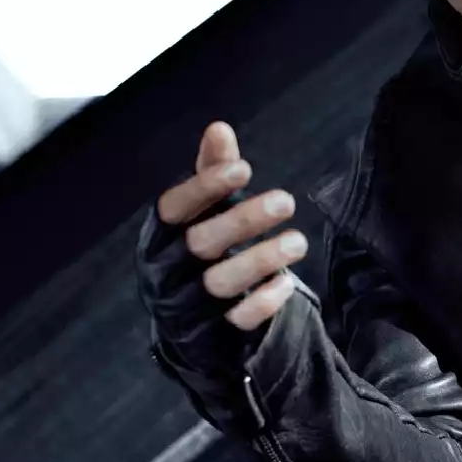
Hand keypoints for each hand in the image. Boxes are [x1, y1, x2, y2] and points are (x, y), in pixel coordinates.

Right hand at [151, 121, 308, 332]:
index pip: (175, 207)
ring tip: (299, 241)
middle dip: (244, 220)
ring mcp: (191, 303)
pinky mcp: (216, 333)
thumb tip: (219, 128)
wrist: (191, 324)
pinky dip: (264, 302)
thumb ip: (212, 172)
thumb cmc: (200, 251)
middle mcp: (170, 268)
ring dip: (262, 259)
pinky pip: (239, 320)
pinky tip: (287, 284)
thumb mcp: (203, 212)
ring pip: (222, 282)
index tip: (243, 167)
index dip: (205, 186)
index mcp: (161, 234)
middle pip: (202, 242)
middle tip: (287, 199)